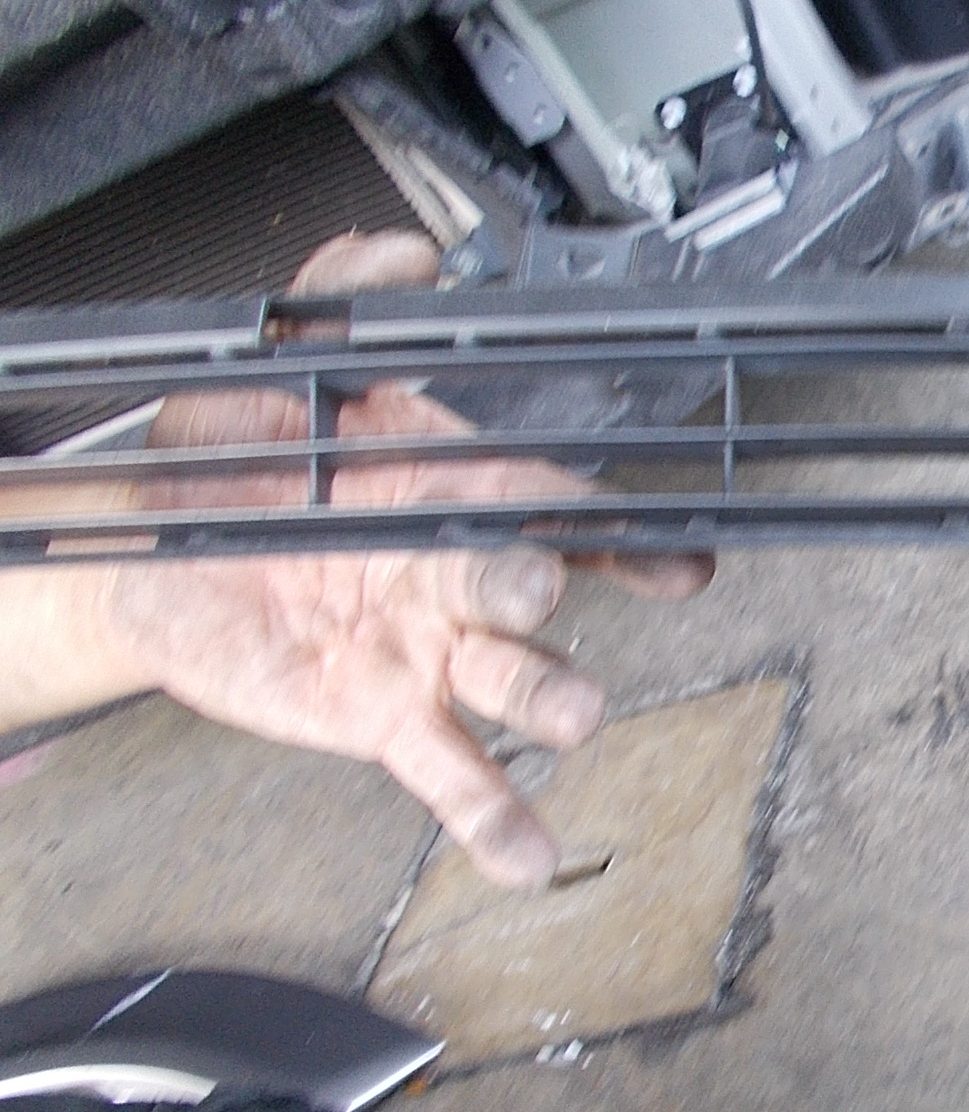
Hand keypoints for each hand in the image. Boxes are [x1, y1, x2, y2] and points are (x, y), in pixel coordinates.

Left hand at [77, 231, 711, 887]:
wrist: (148, 559)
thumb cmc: (226, 463)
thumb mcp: (271, 366)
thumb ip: (337, 301)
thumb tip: (401, 252)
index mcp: (453, 490)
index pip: (552, 503)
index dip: (617, 524)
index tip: (676, 543)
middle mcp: (458, 576)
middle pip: (531, 585)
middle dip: (545, 585)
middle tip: (541, 585)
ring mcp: (429, 655)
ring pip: (513, 682)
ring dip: (552, 698)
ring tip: (576, 712)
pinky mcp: (382, 719)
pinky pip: (450, 775)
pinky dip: (494, 818)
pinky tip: (529, 859)